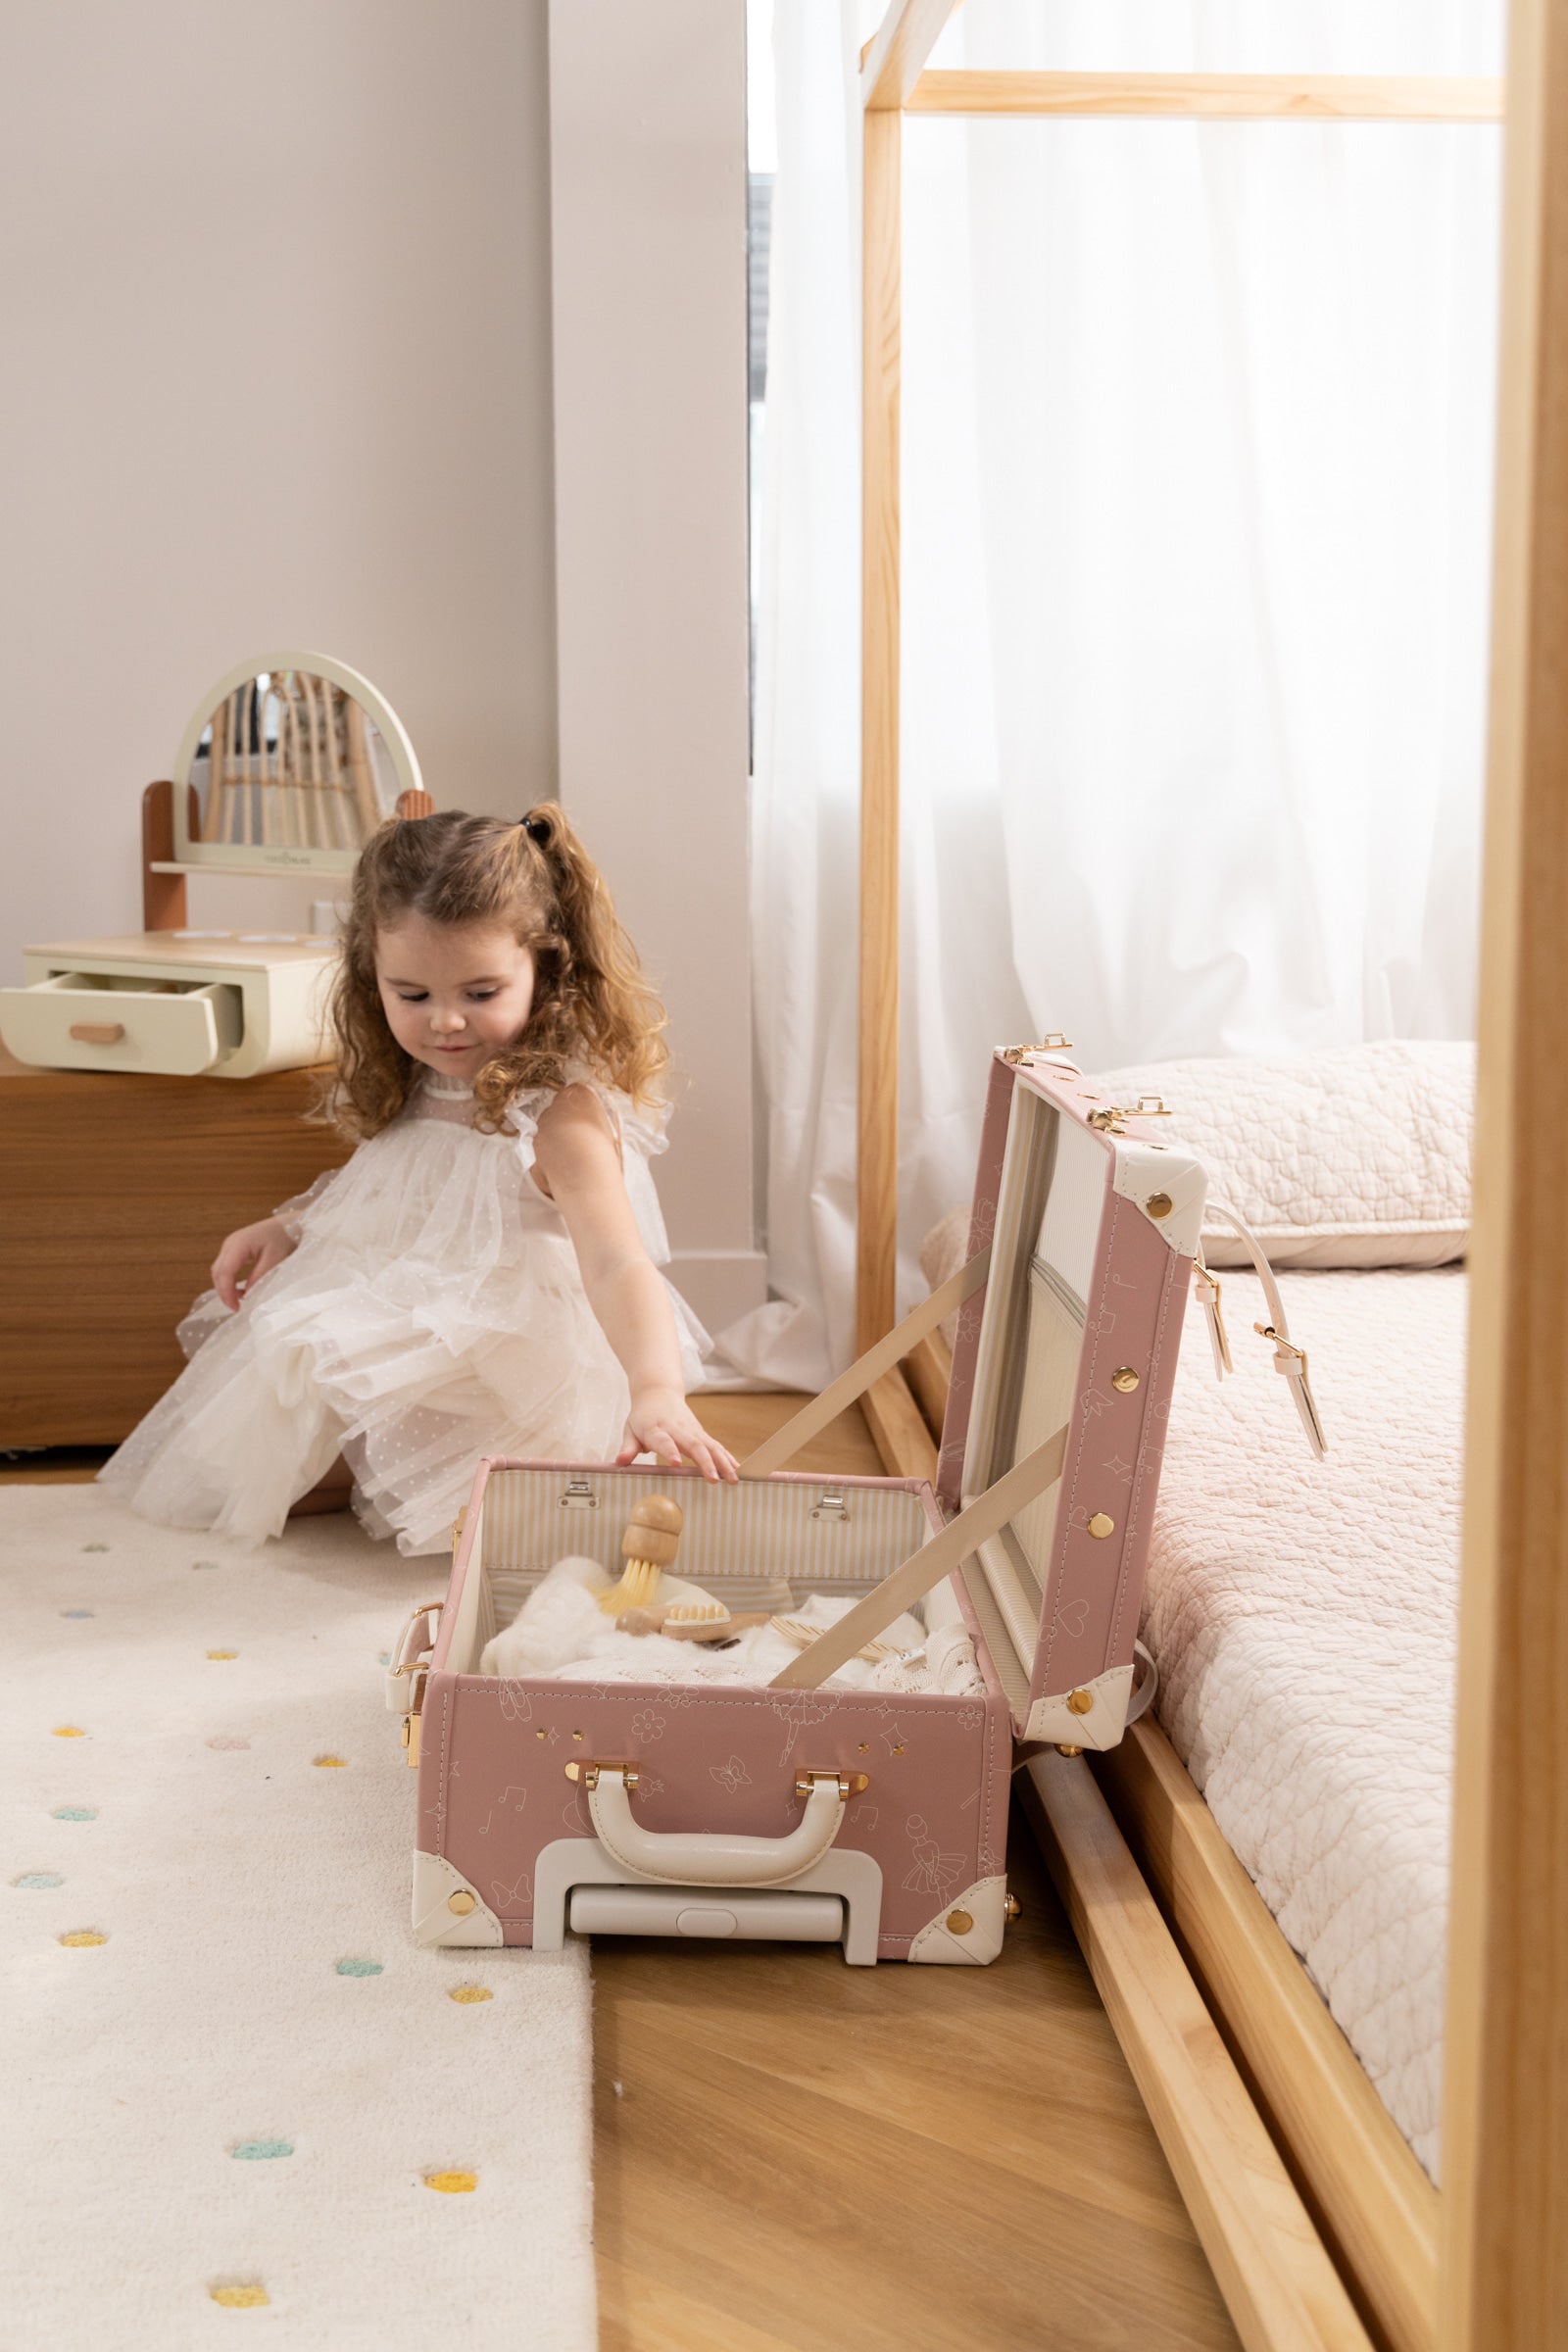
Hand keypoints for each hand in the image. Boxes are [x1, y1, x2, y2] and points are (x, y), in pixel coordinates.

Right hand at [211, 1216, 297, 1311]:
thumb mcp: (275, 1259)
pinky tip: (241, 1291)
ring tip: (239, 1301)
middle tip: (236, 1308)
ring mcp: (230, 1245)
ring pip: (218, 1270)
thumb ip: (259, 1276)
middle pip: (217, 1272)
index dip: (227, 1292)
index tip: (236, 1307)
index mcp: (239, 1243)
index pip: (225, 1272)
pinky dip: (228, 1281)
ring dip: (225, 1287)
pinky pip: (224, 1268)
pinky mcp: (233, 1249)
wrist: (289, 1225)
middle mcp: (230, 1243)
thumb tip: (247, 1294)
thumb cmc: (284, 1239)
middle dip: (223, 1292)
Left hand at [617, 1388, 739, 1482]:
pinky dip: (728, 1457)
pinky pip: (716, 1445)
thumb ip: (627, 1447)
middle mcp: (677, 1429)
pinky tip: (738, 1469)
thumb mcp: (630, 1430)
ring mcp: (692, 1430)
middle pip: (693, 1444)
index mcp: (656, 1429)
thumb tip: (620, 1462)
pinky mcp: (701, 1433)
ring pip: (710, 1445)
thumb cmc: (642, 1417)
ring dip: (723, 1462)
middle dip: (705, 1462)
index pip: (663, 1440)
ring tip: (733, 1480)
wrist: (659, 1392)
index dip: (669, 1451)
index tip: (675, 1463)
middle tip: (714, 1480)